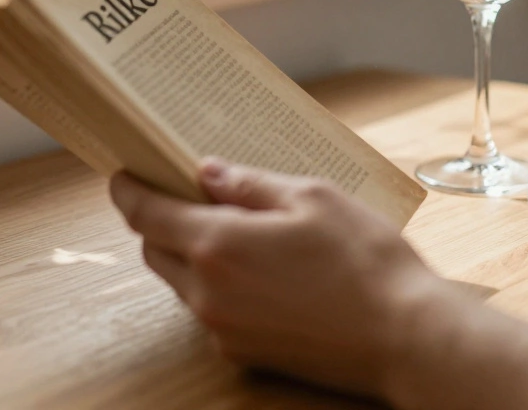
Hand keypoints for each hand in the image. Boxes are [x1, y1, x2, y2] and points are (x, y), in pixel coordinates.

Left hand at [109, 159, 454, 397]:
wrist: (404, 336)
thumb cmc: (366, 261)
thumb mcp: (313, 198)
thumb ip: (252, 185)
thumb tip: (208, 173)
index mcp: (218, 244)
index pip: (146, 214)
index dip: (128, 191)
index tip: (123, 176)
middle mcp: (207, 292)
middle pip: (155, 250)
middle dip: (160, 220)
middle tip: (187, 195)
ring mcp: (223, 328)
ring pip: (182, 282)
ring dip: (191, 254)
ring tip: (237, 229)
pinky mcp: (244, 353)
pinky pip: (212, 311)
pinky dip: (219, 285)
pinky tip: (263, 270)